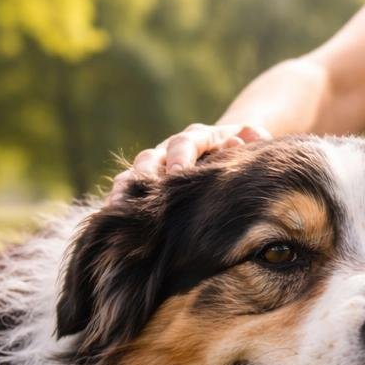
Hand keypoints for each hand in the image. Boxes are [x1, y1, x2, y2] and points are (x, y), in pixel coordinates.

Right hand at [111, 123, 271, 200]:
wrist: (225, 152)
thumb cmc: (242, 153)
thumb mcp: (252, 142)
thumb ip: (253, 139)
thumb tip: (246, 138)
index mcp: (197, 138)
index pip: (185, 144)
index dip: (180, 157)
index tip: (178, 172)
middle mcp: (169, 151)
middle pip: (149, 159)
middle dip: (145, 176)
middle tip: (143, 194)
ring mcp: (154, 170)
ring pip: (131, 177)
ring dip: (123, 193)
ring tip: (114, 210)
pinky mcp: (145, 188)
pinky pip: (126, 196)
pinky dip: (118, 209)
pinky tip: (110, 227)